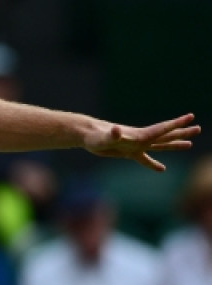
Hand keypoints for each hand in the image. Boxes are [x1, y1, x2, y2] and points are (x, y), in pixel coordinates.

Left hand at [84, 113, 200, 170]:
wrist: (86, 136)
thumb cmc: (94, 136)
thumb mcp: (104, 137)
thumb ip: (112, 135)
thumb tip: (116, 130)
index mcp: (139, 136)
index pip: (161, 129)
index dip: (176, 123)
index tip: (190, 116)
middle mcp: (140, 139)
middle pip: (165, 136)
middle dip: (182, 132)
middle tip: (198, 128)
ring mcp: (135, 146)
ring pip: (159, 146)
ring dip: (174, 145)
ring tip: (189, 144)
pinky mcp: (128, 153)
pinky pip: (144, 159)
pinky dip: (152, 164)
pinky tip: (161, 169)